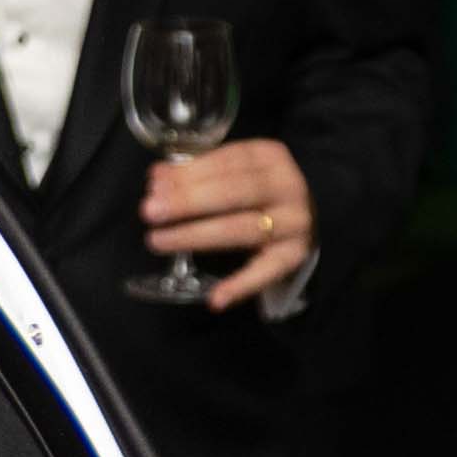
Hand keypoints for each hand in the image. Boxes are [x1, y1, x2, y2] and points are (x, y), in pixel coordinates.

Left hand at [144, 133, 315, 310]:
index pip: (227, 162)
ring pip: (243, 229)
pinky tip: (216, 298)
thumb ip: (196, 173)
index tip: (153, 186)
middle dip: (189, 201)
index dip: (189, 174)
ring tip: (159, 241)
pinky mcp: (295, 256)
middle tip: (150, 211)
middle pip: (235, 192)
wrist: (307, 216)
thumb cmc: (257, 191)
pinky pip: (267, 272)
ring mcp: (294, 223)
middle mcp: (287, 187)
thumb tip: (157, 177)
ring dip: (198, 236)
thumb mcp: (232, 172)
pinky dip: (241, 286)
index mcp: (269, 157)